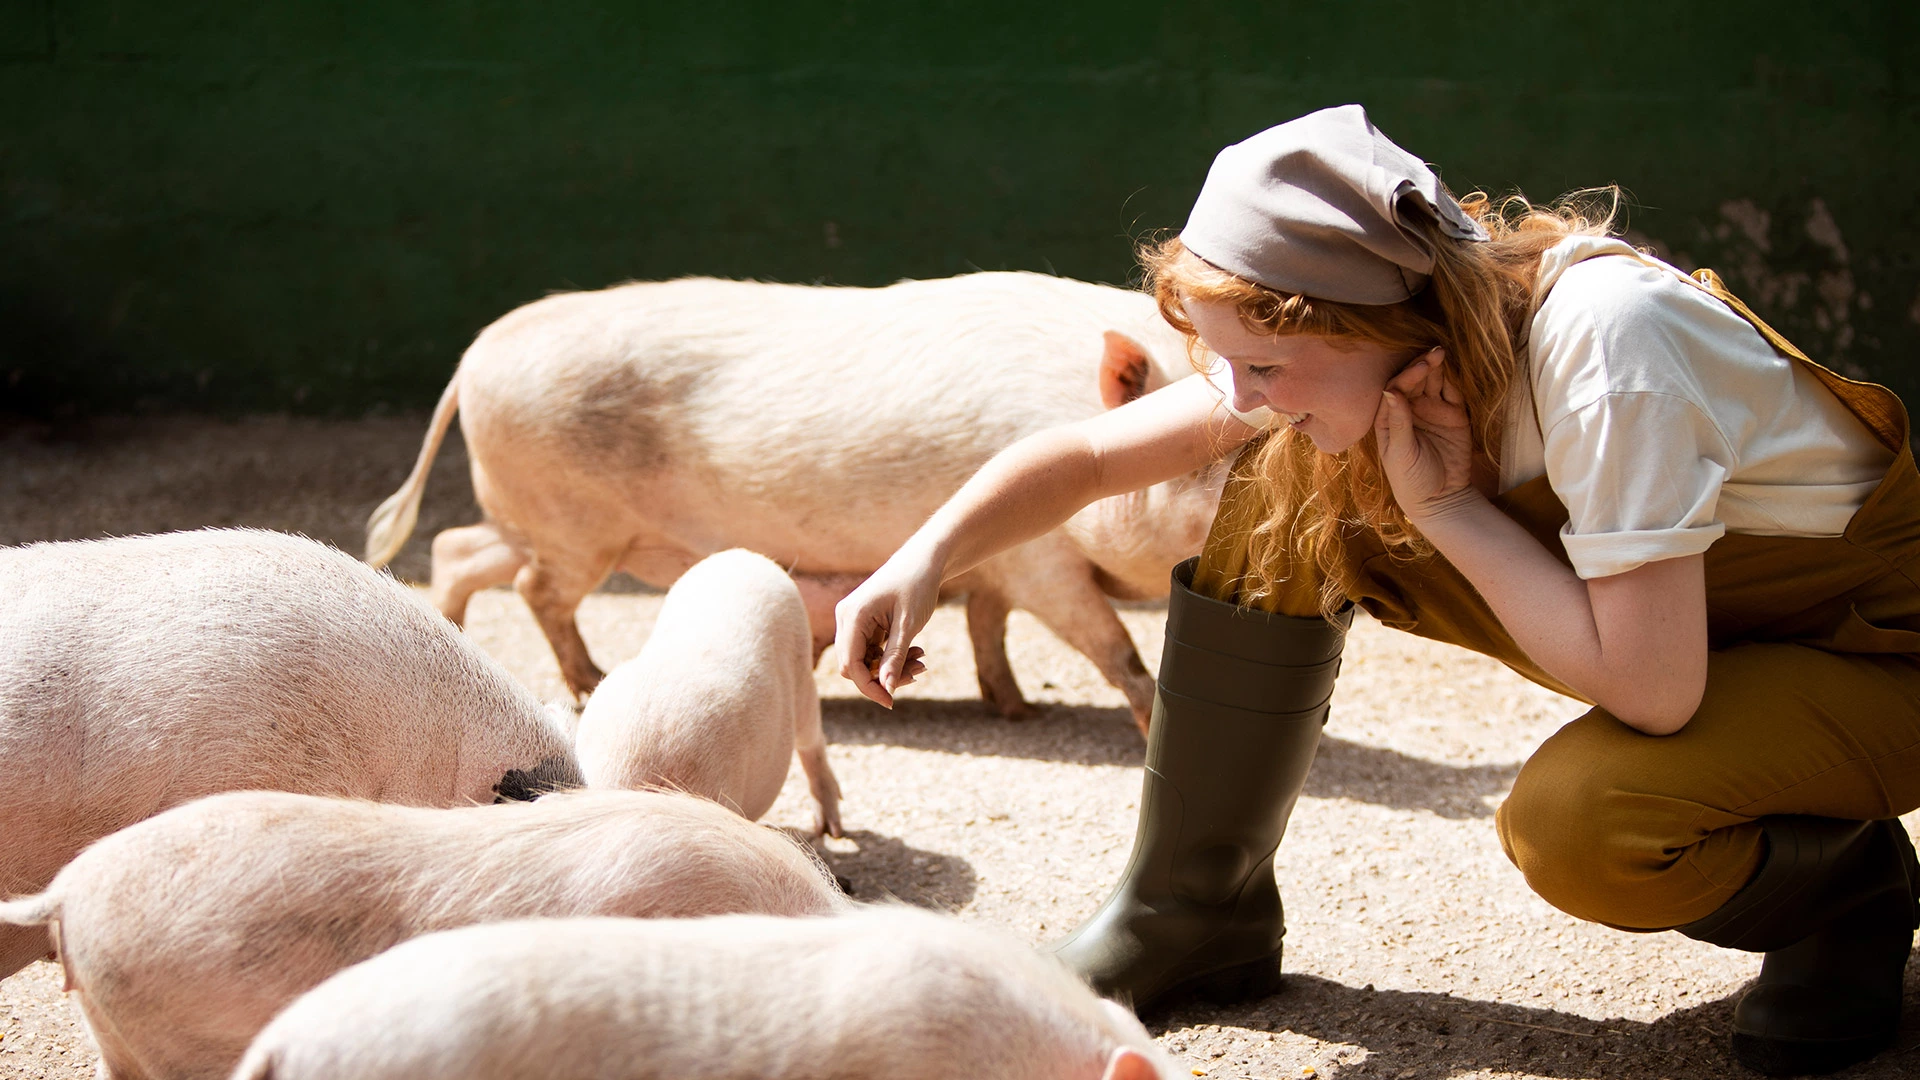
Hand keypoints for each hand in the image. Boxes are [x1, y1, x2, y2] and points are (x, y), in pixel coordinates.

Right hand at [834, 553, 934, 708]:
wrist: (924, 560)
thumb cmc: (917, 586)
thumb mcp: (909, 625)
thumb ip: (895, 658)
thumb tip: (886, 690)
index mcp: (852, 616)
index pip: (850, 665)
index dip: (869, 687)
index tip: (891, 702)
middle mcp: (846, 618)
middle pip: (855, 665)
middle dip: (883, 676)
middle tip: (918, 672)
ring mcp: (853, 620)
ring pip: (865, 659)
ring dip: (891, 666)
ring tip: (922, 661)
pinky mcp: (863, 622)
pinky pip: (871, 650)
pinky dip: (891, 655)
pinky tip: (916, 652)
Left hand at [1373, 348, 1476, 522]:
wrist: (1441, 500)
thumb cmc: (1410, 480)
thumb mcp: (1401, 453)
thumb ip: (1399, 421)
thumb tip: (1390, 390)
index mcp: (1389, 418)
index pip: (1396, 389)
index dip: (1407, 377)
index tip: (1419, 367)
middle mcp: (1410, 411)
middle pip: (1414, 381)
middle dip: (1422, 366)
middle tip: (1434, 353)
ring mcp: (1432, 412)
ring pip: (1434, 383)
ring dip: (1437, 369)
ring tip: (1442, 353)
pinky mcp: (1454, 417)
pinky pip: (1453, 394)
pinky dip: (1454, 381)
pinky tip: (1454, 369)